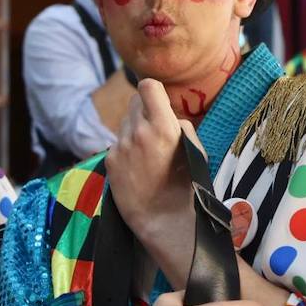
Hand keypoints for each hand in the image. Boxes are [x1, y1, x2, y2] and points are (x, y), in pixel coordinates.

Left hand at [104, 78, 202, 246]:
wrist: (164, 219)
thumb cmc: (186, 186)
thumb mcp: (196, 151)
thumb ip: (180, 126)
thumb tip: (169, 115)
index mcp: (162, 126)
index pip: (148, 86)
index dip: (154, 91)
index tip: (159, 101)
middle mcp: (138, 131)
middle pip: (135, 102)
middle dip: (145, 110)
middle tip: (155, 128)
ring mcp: (120, 146)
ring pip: (125, 122)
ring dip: (135, 129)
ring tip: (147, 151)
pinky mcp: (110, 160)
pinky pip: (118, 142)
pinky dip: (126, 148)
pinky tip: (136, 166)